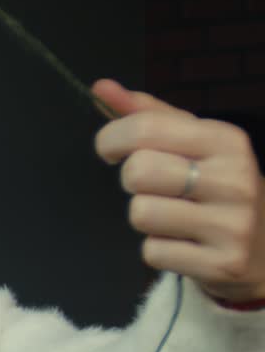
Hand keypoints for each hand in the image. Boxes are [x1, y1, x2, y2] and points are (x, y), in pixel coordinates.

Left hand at [93, 79, 264, 303]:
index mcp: (226, 140)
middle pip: (138, 172)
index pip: (146, 128)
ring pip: (141, 214)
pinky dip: (158, 249)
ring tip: (172, 216)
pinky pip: (153, 252)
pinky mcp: (223, 263)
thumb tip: (101, 87)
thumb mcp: (191, 143)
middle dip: (132, 182)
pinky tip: (184, 243)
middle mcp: (235, 178)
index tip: (110, 149)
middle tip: (152, 187)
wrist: (264, 247)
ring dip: (144, 218)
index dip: (111, 138)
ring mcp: (232, 223)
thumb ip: (147, 115)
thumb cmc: (213, 187)